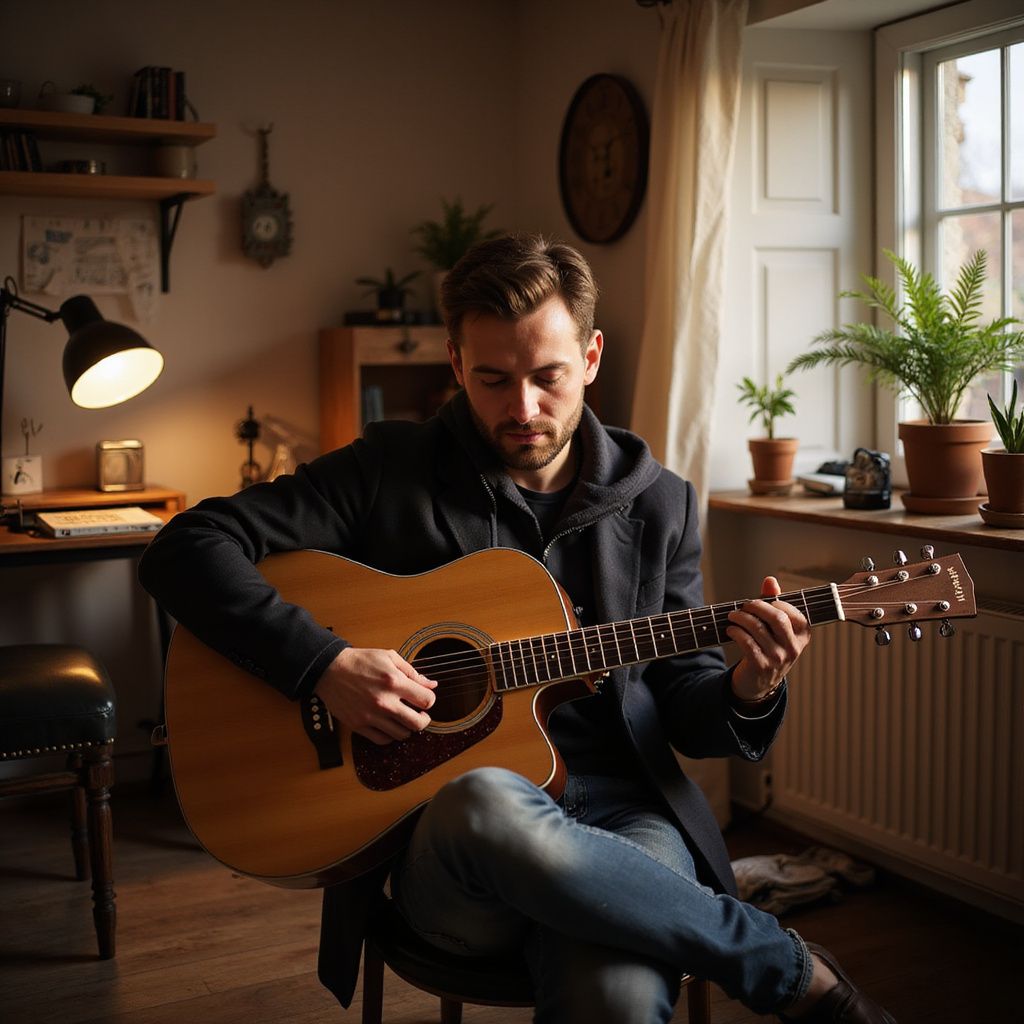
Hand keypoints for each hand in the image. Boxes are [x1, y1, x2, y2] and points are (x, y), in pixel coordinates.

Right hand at [314, 647, 436, 744]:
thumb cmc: (360, 661)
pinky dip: (390, 736)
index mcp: (394, 682)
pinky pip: (382, 740)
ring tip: (403, 719)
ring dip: (407, 728)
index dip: (429, 700)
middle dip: (424, 720)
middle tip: (420, 715)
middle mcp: (384, 701)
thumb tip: (431, 684)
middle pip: (417, 723)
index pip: (426, 700)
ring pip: (401, 735)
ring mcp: (371, 716)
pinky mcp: (358, 725)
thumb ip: (412, 672)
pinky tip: (389, 726)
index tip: (425, 699)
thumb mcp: (389, 657)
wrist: (330, 669)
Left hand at [726, 576, 809, 702]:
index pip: (794, 614)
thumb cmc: (767, 647)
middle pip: (777, 618)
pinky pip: (747, 643)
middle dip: (757, 606)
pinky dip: (736, 632)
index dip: (777, 603)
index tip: (763, 601)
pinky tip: (731, 630)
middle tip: (744, 605)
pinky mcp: (761, 666)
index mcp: (802, 636)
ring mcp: (778, 659)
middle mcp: (793, 648)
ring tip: (733, 615)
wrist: (758, 682)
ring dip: (741, 618)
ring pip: (758, 629)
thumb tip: (770, 580)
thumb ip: (773, 603)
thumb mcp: (774, 628)